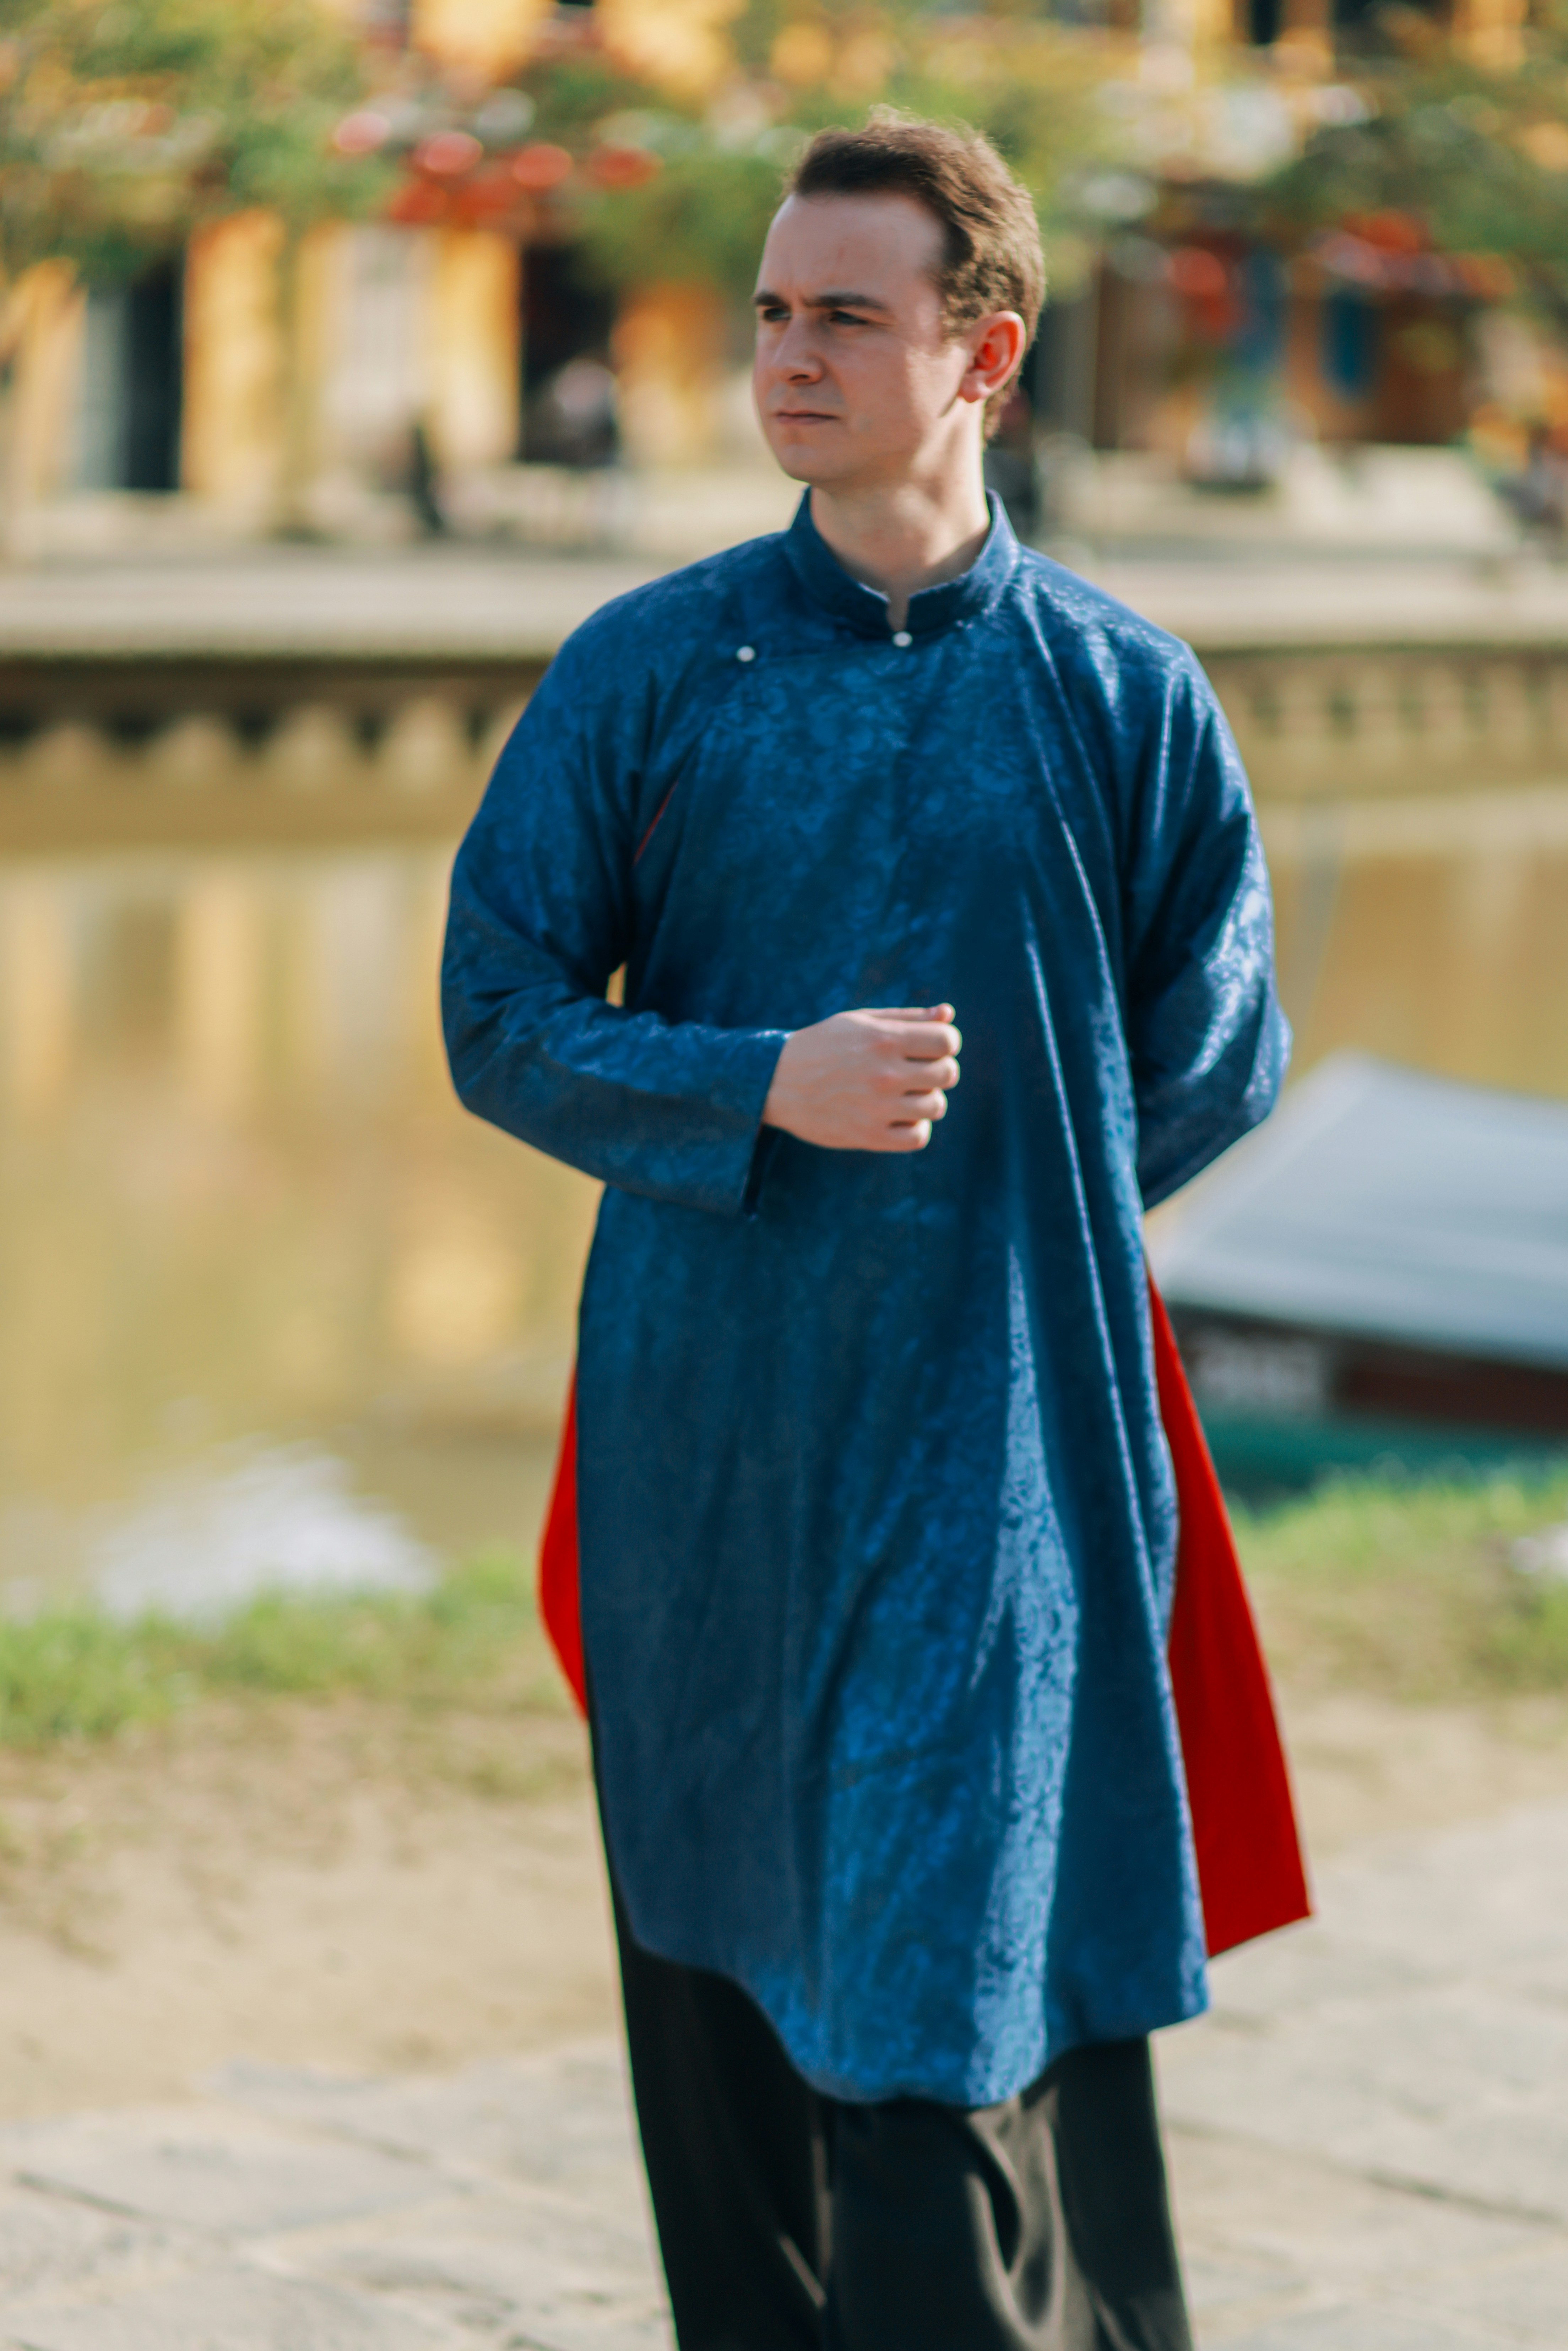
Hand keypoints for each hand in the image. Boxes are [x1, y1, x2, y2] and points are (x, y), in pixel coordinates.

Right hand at [762, 1006, 960, 1152]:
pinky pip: (918, 1137)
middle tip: (916, 1071)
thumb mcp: (860, 1021)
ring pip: (937, 1106)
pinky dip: (916, 1127)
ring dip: (928, 1099)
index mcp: (883, 1039)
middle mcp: (883, 1073)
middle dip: (939, 1069)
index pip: (947, 1041)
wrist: (775, 1081)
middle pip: (948, 1074)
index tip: (930, 1047)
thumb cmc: (823, 1045)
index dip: (945, 1043)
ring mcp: (877, 1107)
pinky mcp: (868, 1136)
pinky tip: (899, 1116)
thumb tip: (948, 1015)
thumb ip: (907, 1017)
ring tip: (906, 1094)